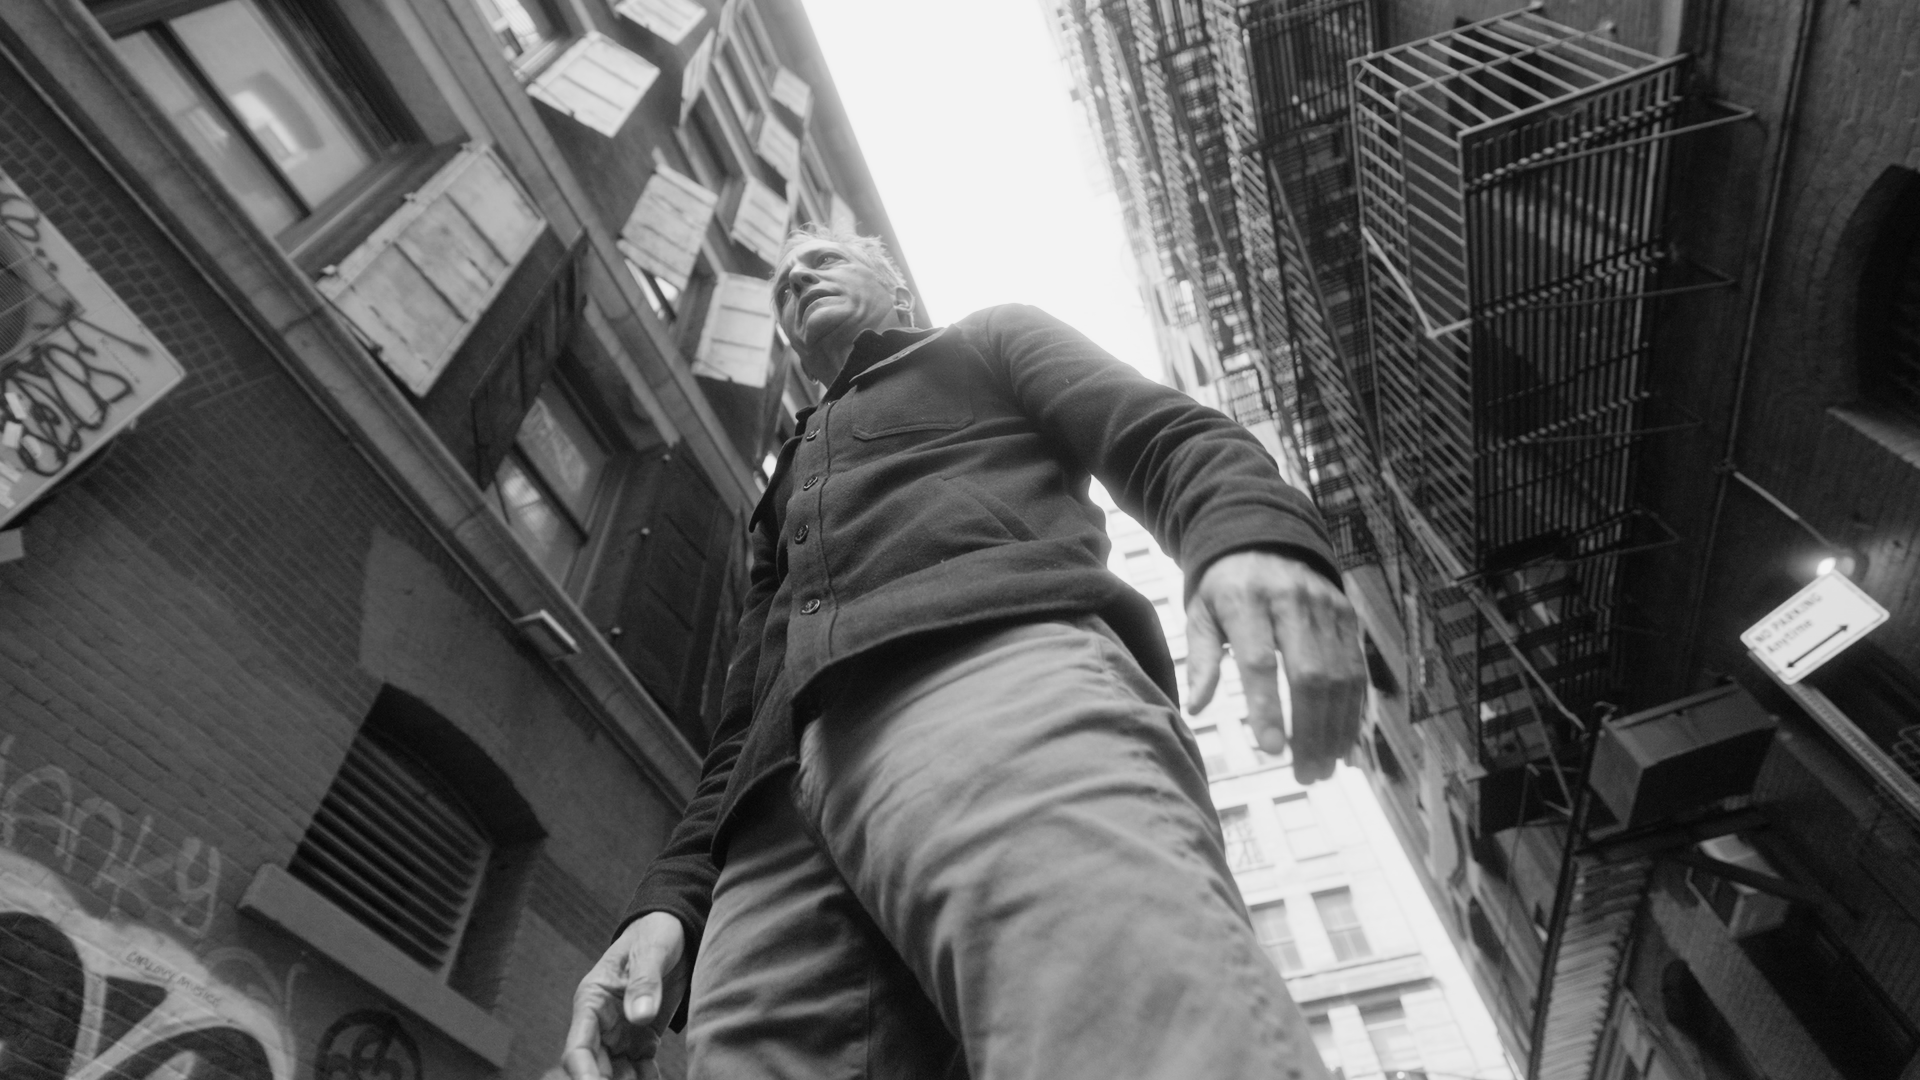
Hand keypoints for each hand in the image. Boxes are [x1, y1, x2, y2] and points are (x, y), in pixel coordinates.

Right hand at [560, 912, 687, 1079]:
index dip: (584, 1075)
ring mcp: (622, 1033)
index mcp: (592, 1001)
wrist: (676, 930)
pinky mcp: (643, 1039)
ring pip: (618, 1074)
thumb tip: (640, 1015)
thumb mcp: (652, 951)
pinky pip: (641, 1070)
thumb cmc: (655, 933)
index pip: (578, 1048)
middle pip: (596, 1069)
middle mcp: (602, 1023)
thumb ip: (645, 982)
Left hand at [1186, 551, 1365, 782]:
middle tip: (1304, 774)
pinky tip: (1342, 741)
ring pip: (1339, 675)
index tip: (1271, 751)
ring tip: (1323, 768)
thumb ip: (1200, 660)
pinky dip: (1352, 709)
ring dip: (1335, 727)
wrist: (1264, 536)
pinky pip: (1355, 668)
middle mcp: (1291, 601)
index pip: (1260, 661)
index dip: (1268, 707)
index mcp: (1245, 600)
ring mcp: (1325, 606)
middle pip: (1309, 674)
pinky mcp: (1347, 614)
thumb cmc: (1223, 588)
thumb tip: (1195, 708)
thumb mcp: (1200, 614)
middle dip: (1310, 730)